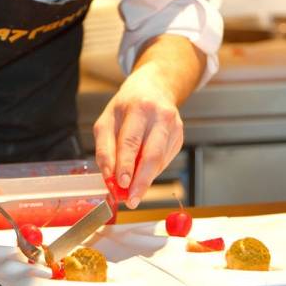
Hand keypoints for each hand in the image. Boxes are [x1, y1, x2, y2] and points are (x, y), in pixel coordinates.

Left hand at [93, 64, 183, 208]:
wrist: (155, 87)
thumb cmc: (126, 106)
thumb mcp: (107, 120)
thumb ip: (105, 149)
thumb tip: (109, 177)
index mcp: (138, 107)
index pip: (130, 141)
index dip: (125, 164)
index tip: (120, 183)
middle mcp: (159, 115)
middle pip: (151, 154)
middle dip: (140, 180)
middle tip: (131, 199)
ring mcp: (173, 125)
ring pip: (159, 160)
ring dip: (146, 180)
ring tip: (134, 194)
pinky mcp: (179, 136)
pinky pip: (165, 160)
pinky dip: (152, 171)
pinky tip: (143, 175)